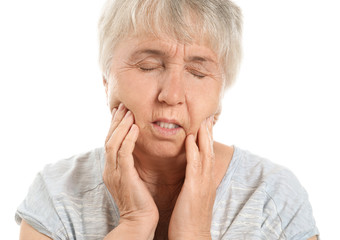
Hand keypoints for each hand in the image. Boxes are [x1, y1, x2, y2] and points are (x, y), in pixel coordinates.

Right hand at [103, 104, 158, 239]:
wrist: (140, 220)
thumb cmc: (140, 200)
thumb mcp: (131, 178)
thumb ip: (129, 164)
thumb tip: (133, 150)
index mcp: (111, 169)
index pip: (110, 142)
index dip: (115, 126)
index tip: (122, 112)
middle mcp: (109, 169)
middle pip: (108, 139)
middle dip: (116, 121)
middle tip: (123, 106)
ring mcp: (115, 172)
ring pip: (113, 143)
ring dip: (121, 126)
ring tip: (129, 112)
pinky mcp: (125, 176)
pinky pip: (124, 153)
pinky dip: (128, 139)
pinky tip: (135, 128)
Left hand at [168, 116, 214, 239]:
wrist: (192, 237)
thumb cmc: (189, 218)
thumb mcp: (193, 197)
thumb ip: (194, 183)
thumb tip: (190, 174)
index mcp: (206, 181)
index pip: (209, 155)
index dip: (208, 139)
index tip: (206, 125)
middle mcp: (207, 179)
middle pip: (210, 151)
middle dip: (209, 133)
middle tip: (209, 116)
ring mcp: (202, 184)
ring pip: (205, 154)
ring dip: (204, 136)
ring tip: (203, 120)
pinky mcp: (194, 189)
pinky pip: (194, 166)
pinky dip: (193, 151)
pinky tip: (190, 139)